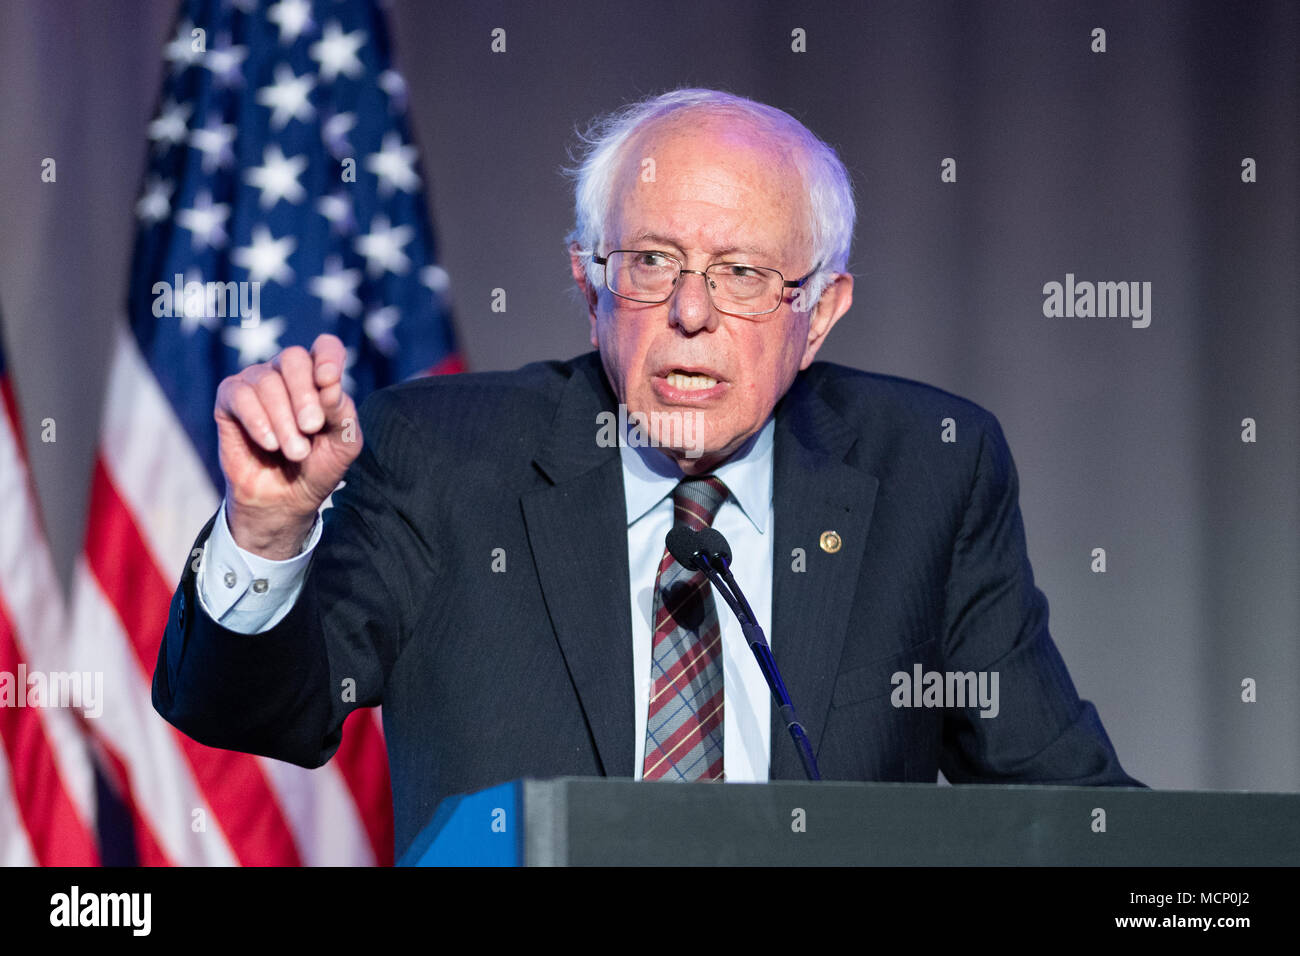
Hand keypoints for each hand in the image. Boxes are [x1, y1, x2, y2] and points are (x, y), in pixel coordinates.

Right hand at [214, 333, 361, 558]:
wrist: (285, 500)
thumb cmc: (319, 466)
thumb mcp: (344, 444)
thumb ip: (343, 413)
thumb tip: (331, 384)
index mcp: (318, 377)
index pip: (324, 347)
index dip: (327, 356)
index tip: (329, 380)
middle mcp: (286, 374)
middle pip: (293, 358)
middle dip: (304, 394)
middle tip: (311, 428)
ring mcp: (256, 383)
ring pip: (266, 381)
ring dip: (283, 420)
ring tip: (295, 451)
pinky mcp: (229, 400)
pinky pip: (239, 395)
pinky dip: (257, 420)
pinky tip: (269, 444)